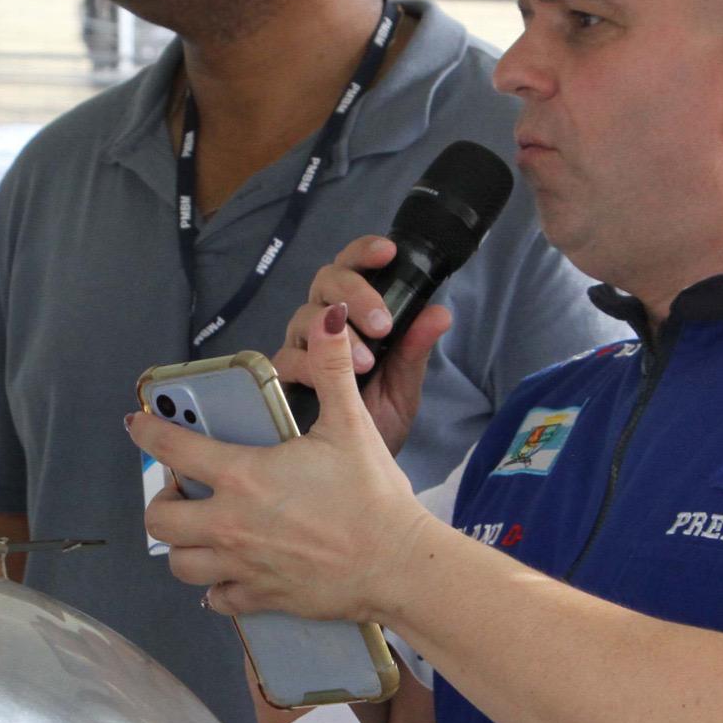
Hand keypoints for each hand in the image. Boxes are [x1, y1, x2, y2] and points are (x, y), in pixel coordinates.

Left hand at [132, 303, 434, 624]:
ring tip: (202, 532)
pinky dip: (216, 588)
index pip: (172, 449)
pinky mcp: (262, 598)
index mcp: (243, 476)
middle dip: (162, 502)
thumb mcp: (352, 425)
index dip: (148, 432)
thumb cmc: (373, 496)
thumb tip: (330, 317)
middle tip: (183, 491)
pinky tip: (231, 573)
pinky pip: (217, 600)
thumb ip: (332, 369)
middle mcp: (231, 525)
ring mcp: (243, 567)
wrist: (399, 565)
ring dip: (184, 547)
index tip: (139, 425)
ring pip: (180, 564)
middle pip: (160, 520)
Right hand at [271, 236, 450, 457]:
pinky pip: (288, 360)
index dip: (365, 252)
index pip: (352, 267)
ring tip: (366, 363)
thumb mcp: (404, 385)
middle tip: (382, 324)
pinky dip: (310, 365)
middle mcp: (322, 323)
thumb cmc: (377, 419)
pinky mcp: (282, 378)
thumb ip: (416, 349)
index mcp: (352, 313)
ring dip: (338, 334)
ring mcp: (299, 347)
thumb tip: (441, 313)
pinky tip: (329, 381)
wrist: (355, 470)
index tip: (388, 252)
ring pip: (306, 317)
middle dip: (355, 294)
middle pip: (325, 281)